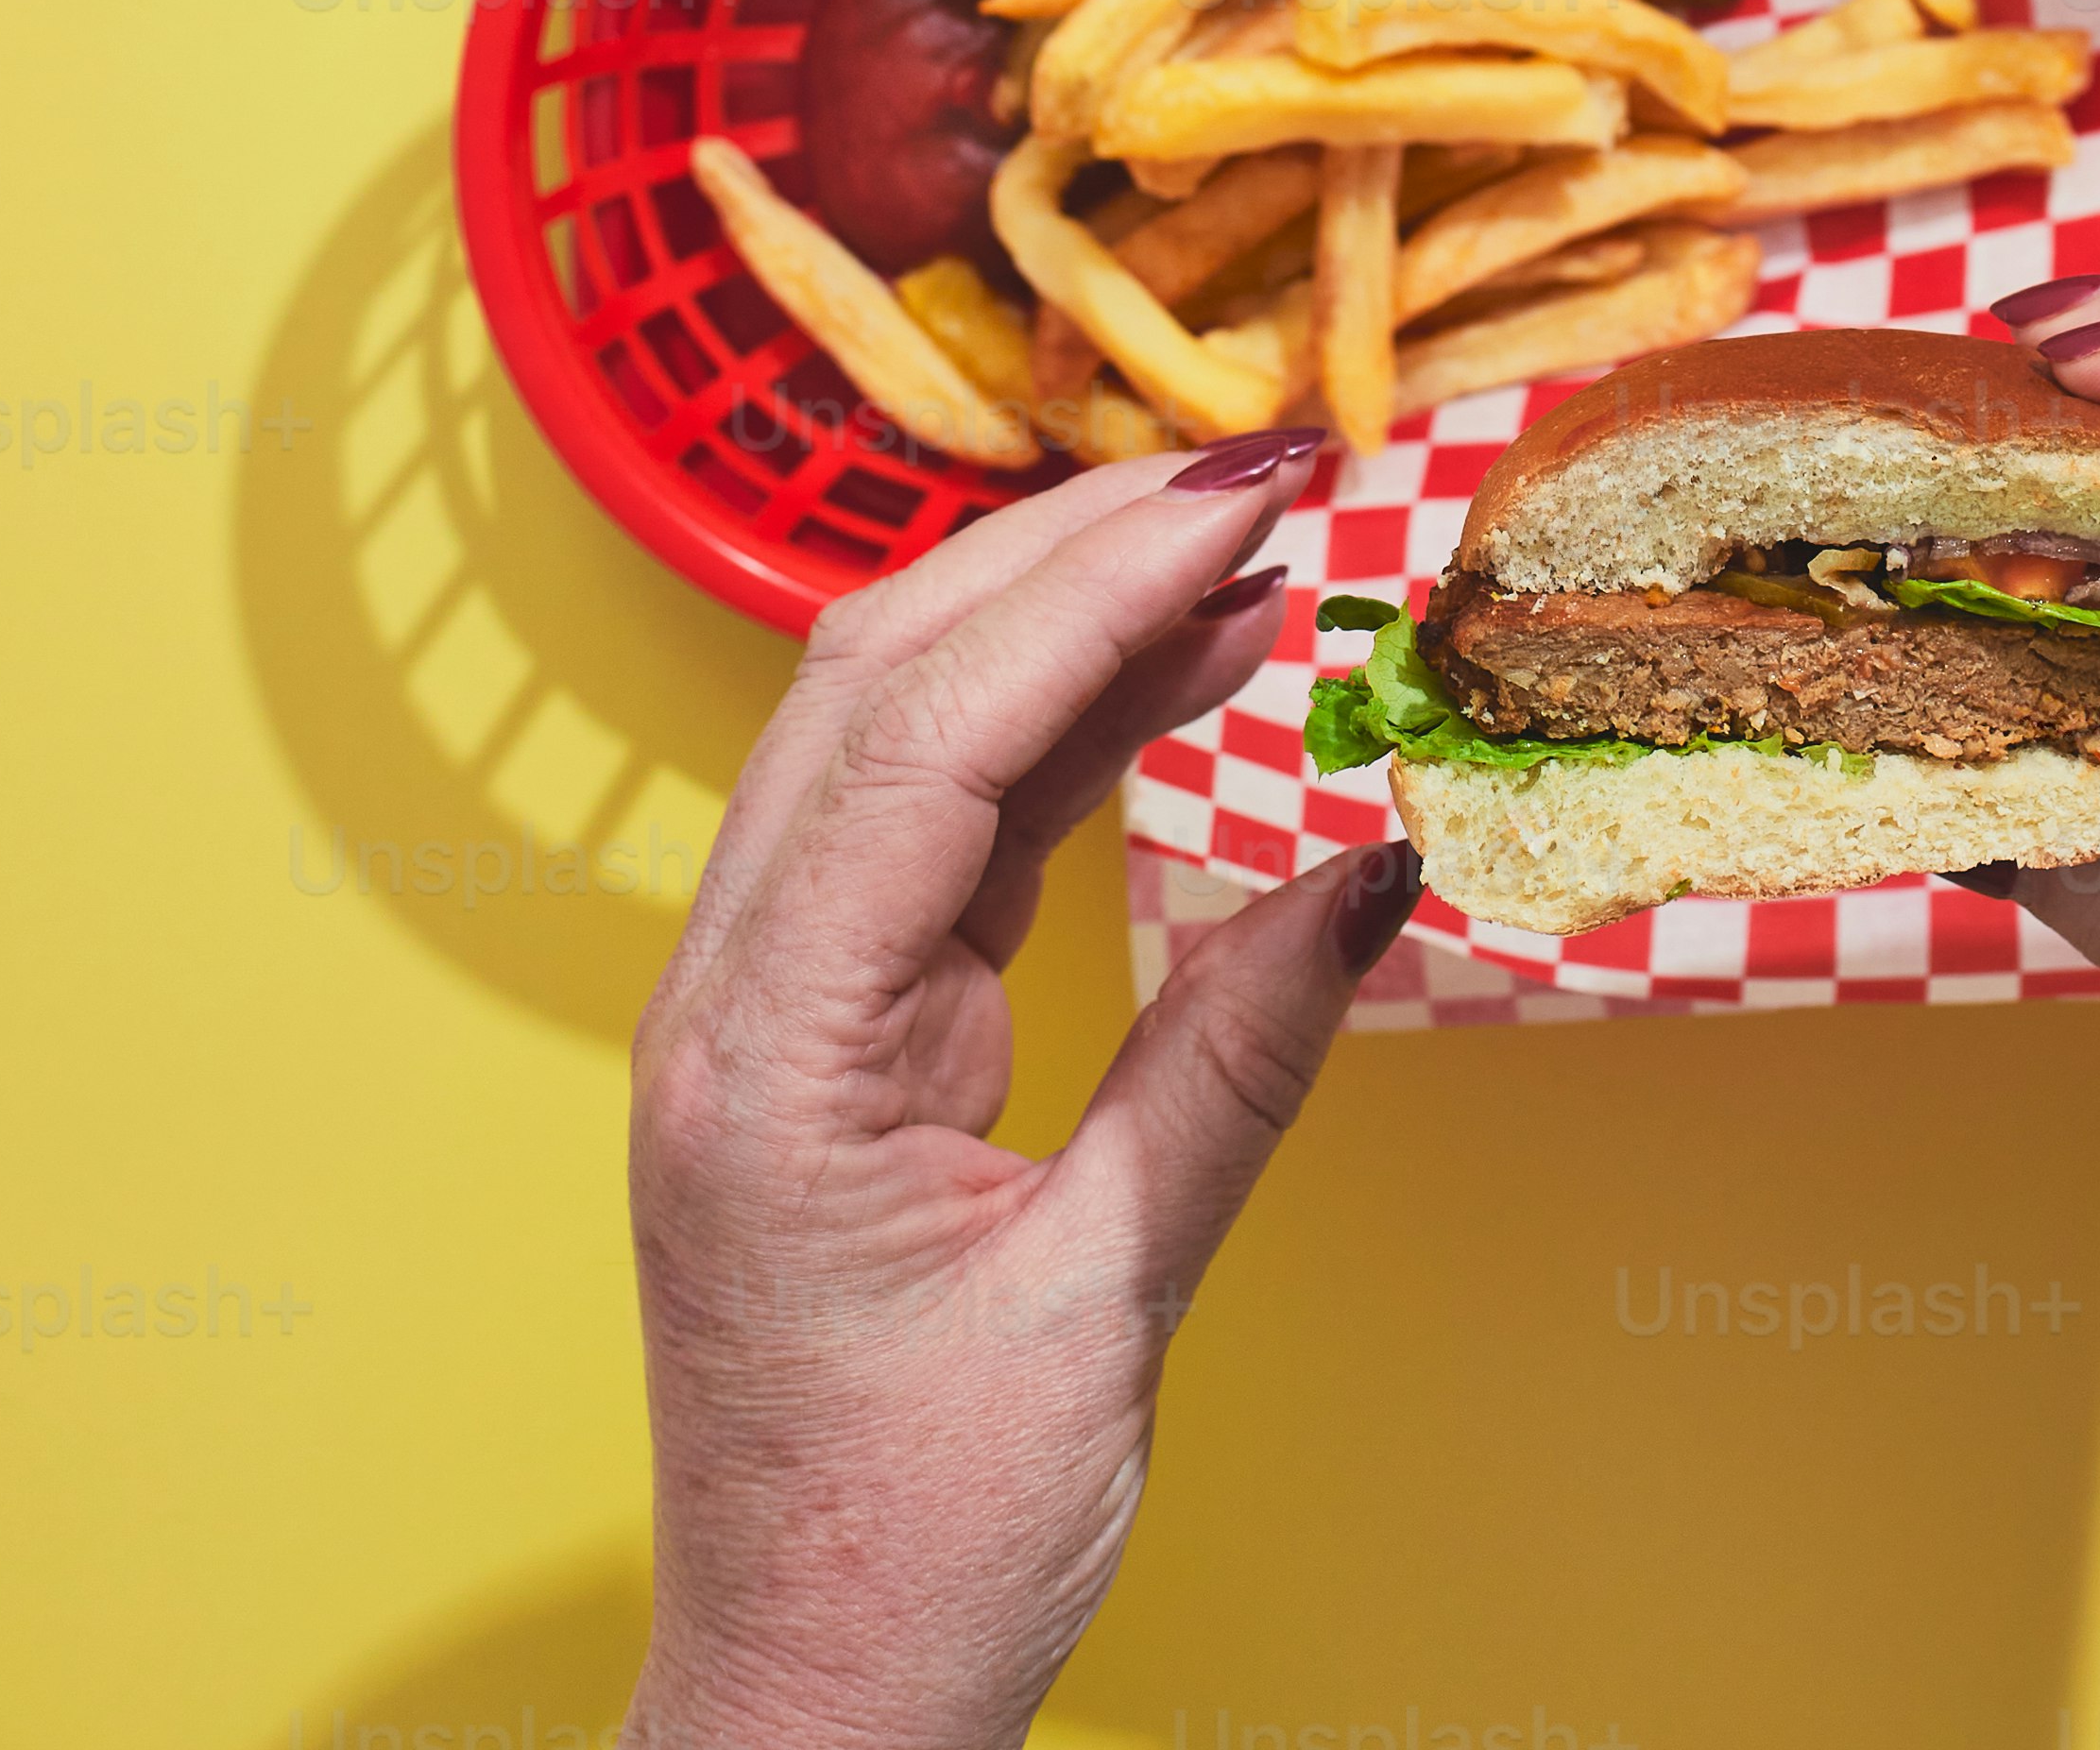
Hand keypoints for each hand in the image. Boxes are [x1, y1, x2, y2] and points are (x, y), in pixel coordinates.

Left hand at [618, 432, 1414, 1749]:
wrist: (806, 1716)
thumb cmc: (911, 1555)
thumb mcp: (1101, 1311)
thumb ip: (1233, 1068)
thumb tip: (1366, 867)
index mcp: (764, 1055)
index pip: (927, 736)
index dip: (1095, 590)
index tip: (1251, 497)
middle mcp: (733, 998)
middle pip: (884, 679)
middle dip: (1076, 549)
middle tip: (1268, 473)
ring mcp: (767, 1007)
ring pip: (897, 724)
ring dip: (1064, 619)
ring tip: (1247, 555)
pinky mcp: (826, 1035)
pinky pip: (931, 822)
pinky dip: (1053, 728)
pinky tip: (1172, 680)